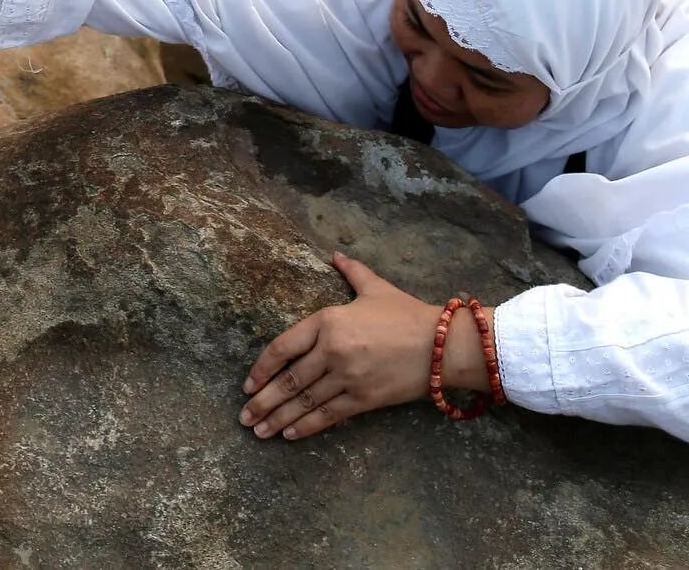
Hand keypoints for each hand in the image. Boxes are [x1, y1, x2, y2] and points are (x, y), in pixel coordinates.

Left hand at [239, 254, 482, 440]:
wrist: (445, 345)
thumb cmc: (408, 314)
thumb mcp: (375, 288)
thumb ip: (352, 272)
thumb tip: (336, 254)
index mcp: (328, 320)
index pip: (283, 347)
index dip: (261, 368)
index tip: (247, 383)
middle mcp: (332, 350)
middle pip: (289, 380)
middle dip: (263, 401)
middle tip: (243, 417)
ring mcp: (347, 377)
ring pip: (304, 401)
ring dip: (278, 418)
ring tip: (258, 431)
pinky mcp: (364, 400)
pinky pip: (328, 416)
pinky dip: (306, 427)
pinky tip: (289, 435)